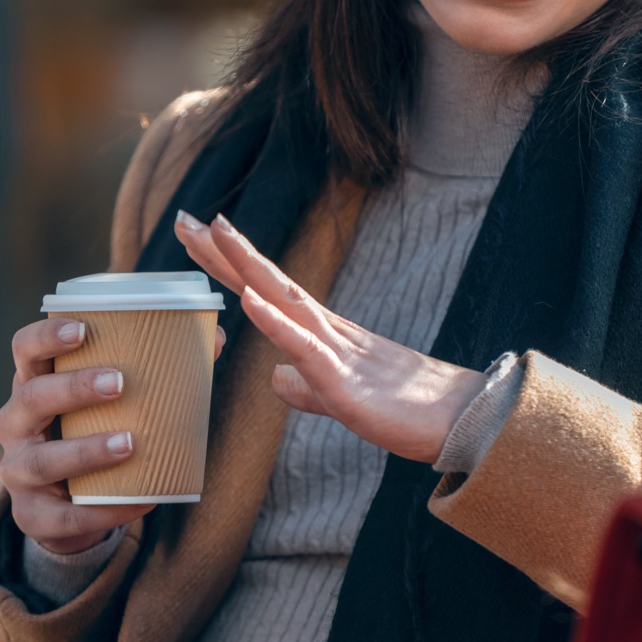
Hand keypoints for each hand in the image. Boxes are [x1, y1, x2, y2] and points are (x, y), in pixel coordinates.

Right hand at [0, 314, 225, 554]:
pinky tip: (140, 500)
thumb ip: (158, 367)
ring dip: (85, 450)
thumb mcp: (110, 401)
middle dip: (73, 388)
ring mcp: (18, 472)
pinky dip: (104, 510)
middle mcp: (15, 424)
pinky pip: (65, 517)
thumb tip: (216, 338)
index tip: (83, 329)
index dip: (46, 336)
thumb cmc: (93, 431)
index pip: (24, 349)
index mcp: (33, 384)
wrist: (69, 507)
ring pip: (42, 460)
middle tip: (121, 382)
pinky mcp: (32, 516)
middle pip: (32, 398)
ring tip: (129, 442)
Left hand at [174, 210, 485, 462]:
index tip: (198, 235)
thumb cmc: (407, 410)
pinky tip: (247, 299)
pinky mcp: (343, 380)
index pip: (266, 290)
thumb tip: (276, 379)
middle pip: (265, 281)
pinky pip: (303, 345)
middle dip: (222, 251)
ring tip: (213, 233)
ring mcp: (335, 350)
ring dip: (245, 265)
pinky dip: (273, 320)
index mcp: (323, 334)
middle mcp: (326, 330)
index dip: (230, 263)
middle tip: (182, 218)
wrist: (459, 423)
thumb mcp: (341, 398)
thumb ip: (306, 387)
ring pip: (281, 298)